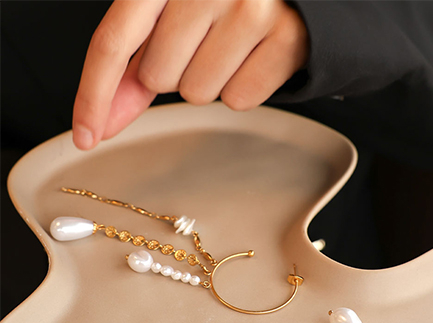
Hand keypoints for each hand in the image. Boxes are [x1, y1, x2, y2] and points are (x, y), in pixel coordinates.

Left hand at [72, 0, 308, 149]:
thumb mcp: (172, 15)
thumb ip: (135, 65)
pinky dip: (242, 88)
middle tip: (206, 39)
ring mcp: (249, 9)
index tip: (86, 137)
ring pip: (199, 93)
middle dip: (177, 71)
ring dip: (209, 80)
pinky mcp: (284, 38)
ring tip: (233, 45)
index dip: (94, 95)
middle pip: (160, 77)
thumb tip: (103, 122)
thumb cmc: (224, 0)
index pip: (113, 42)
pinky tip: (254, 57)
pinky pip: (239, 100)